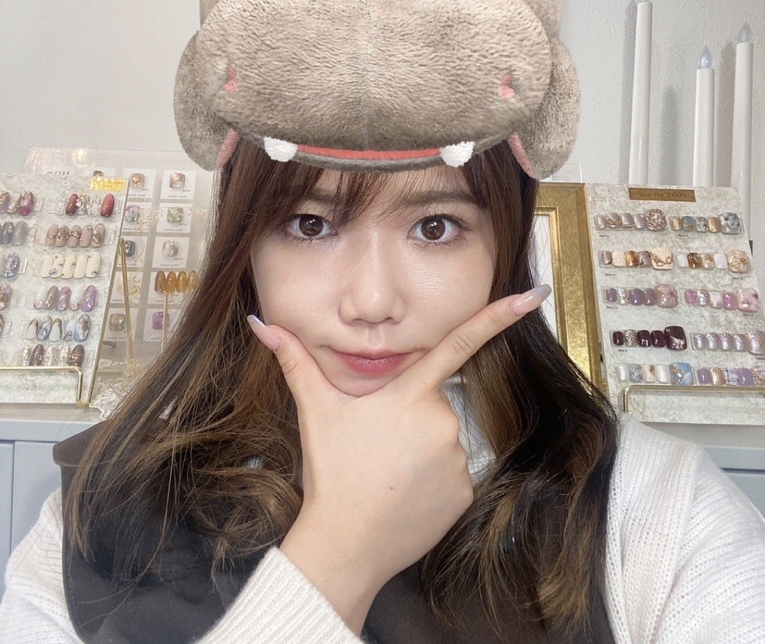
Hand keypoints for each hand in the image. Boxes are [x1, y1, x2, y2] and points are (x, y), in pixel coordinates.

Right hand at [248, 285, 549, 632]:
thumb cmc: (331, 473)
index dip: (499, 315)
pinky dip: (431, 479)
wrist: (345, 544)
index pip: (459, 343)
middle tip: (376, 445)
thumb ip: (293, 360)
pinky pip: (451, 474)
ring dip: (419, 449)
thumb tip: (259, 322)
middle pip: (430, 404)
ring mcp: (457, 458)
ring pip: (441, 440)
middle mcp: (442, 421)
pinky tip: (404, 493)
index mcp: (410, 394)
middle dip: (408, 416)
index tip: (534, 294)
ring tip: (386, 473)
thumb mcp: (315, 411)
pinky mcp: (465, 492)